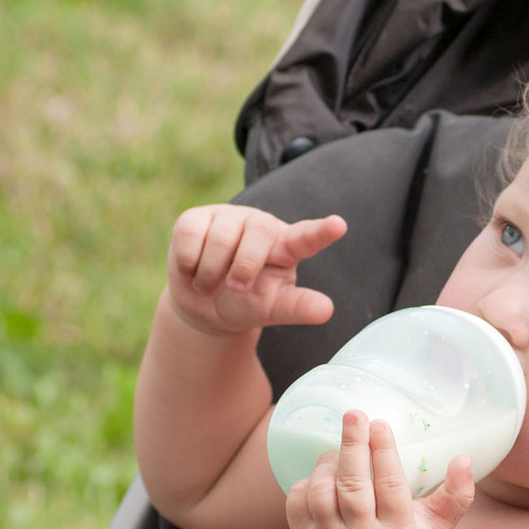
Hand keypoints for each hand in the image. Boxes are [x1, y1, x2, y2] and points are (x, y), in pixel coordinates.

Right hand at [164, 204, 346, 335]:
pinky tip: (192, 269)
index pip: (306, 238)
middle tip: (235, 287)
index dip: (321, 232)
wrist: (201, 304)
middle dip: (244, 267)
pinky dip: (189, 262)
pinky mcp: (196, 217)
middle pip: (258, 234)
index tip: (338, 225)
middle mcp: (260, 225)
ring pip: (220, 238)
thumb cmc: (244, 303)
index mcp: (286, 247)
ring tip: (210, 283)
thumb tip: (327, 310)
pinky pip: (192, 236)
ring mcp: (228, 218)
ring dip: (212, 273)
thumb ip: (298, 306)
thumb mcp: (272, 308)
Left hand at [286, 411, 477, 528]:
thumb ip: (457, 496)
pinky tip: (325, 474)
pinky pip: (298, 500)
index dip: (383, 452)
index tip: (380, 424)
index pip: (389, 487)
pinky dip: (308, 480)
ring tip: (340, 450)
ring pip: (321, 490)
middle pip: (352, 485)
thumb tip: (465, 458)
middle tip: (354, 415)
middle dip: (352, 445)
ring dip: (328, 462)